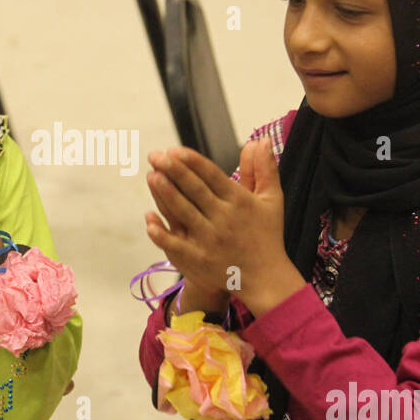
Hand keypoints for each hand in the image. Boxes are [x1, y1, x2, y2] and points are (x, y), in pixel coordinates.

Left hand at [144, 139, 305, 316]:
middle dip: (174, 172)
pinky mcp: (199, 261)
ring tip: (151, 176)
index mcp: (239, 202)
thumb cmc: (266, 234)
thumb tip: (260, 140)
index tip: (174, 150)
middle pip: (194, 191)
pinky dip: (161, 233)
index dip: (192, 162)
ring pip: (183, 213)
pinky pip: (176, 246)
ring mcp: (210, 241)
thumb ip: (264, 169)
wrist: (265, 279)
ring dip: (165, 194)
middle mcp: (224, 219)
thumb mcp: (271, 200)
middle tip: (155, 156)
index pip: (212, 176)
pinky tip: (148, 218)